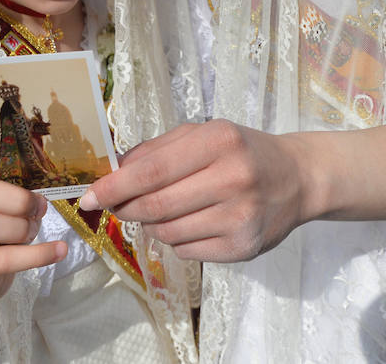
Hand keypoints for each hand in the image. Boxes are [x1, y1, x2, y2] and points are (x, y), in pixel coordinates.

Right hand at [0, 161, 66, 306]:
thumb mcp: (10, 211)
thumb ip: (21, 197)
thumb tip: (44, 194)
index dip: (16, 175)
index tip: (38, 188)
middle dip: (16, 200)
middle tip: (38, 211)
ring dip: (19, 228)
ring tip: (34, 233)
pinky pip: (0, 260)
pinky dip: (35, 255)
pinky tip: (57, 251)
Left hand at [77, 120, 312, 262]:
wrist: (297, 178)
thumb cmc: (242, 151)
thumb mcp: (203, 134)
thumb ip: (157, 151)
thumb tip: (112, 173)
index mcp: (220, 141)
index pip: (152, 171)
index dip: (114, 187)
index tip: (88, 197)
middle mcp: (233, 179)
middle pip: (156, 206)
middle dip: (125, 208)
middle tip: (115, 206)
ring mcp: (240, 217)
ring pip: (167, 232)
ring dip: (152, 224)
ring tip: (164, 209)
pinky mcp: (244, 248)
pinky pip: (186, 251)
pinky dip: (176, 239)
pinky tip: (192, 222)